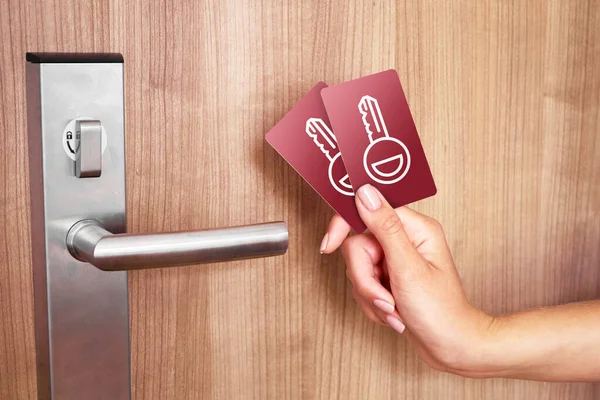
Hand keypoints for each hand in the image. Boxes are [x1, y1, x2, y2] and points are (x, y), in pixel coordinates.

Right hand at [320, 184, 491, 373]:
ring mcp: (395, 260)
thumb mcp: (409, 267)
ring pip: (358, 269)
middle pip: (357, 247)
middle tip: (384, 299)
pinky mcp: (389, 278)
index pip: (367, 212)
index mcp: (415, 228)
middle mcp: (404, 240)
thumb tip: (365, 192)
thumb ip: (384, 227)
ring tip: (394, 311)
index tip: (329, 246)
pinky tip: (393, 315)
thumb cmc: (441, 311)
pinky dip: (373, 304)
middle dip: (366, 279)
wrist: (451, 348)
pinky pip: (363, 285)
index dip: (344, 227)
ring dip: (371, 295)